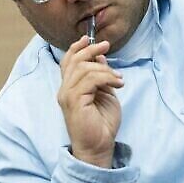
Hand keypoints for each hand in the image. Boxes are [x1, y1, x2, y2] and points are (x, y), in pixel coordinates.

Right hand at [57, 36, 123, 167]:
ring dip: (105, 69)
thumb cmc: (101, 123)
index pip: (67, 61)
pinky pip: (90, 79)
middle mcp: (65, 90)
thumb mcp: (104, 93)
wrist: (99, 145)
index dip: (76, 47)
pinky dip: (106, 77)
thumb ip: (100, 76)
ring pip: (83, 68)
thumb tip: (100, 56)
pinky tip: (118, 84)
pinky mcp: (74, 101)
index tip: (88, 38)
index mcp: (70, 87)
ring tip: (119, 79)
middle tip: (106, 46)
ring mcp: (67, 95)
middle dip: (90, 49)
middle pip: (74, 60)